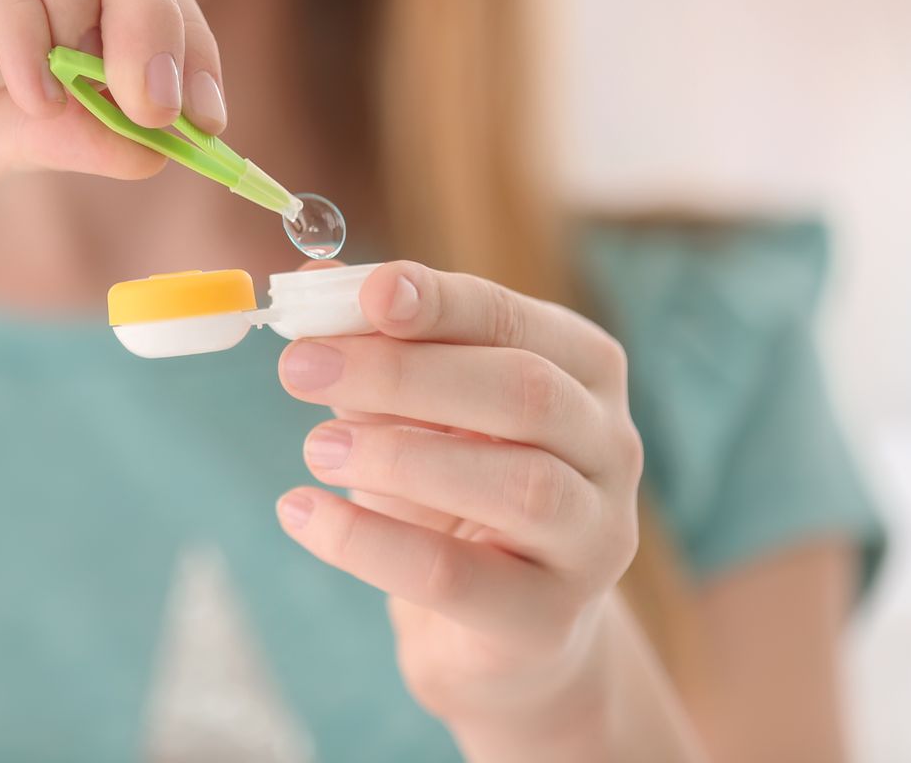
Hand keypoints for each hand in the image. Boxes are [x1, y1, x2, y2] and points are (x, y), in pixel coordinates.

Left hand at [273, 260, 643, 733]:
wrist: (498, 627)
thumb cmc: (457, 483)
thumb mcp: (418, 404)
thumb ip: (374, 340)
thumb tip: (310, 284)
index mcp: (584, 371)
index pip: (517, 320)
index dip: (442, 302)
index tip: (368, 292)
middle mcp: (610, 447)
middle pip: (525, 392)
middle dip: (405, 373)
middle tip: (301, 368)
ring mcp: (593, 538)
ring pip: (515, 484)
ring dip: (399, 456)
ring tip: (316, 446)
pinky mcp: (547, 619)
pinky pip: (455, 576)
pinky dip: (367, 542)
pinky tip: (302, 512)